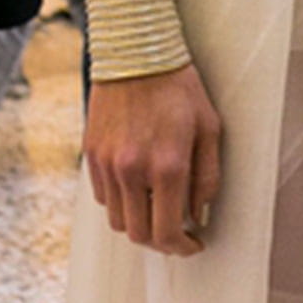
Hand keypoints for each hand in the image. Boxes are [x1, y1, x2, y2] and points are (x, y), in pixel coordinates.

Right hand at [83, 63, 221, 257]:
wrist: (138, 55)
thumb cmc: (180, 89)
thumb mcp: (210, 128)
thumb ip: (208, 176)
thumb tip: (199, 213)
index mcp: (168, 166)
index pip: (167, 232)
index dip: (182, 248)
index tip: (192, 244)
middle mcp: (133, 170)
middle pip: (139, 234)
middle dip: (160, 242)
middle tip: (176, 232)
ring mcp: (108, 164)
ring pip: (118, 220)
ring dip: (139, 222)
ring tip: (158, 207)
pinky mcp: (92, 155)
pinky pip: (103, 197)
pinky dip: (121, 201)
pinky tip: (138, 185)